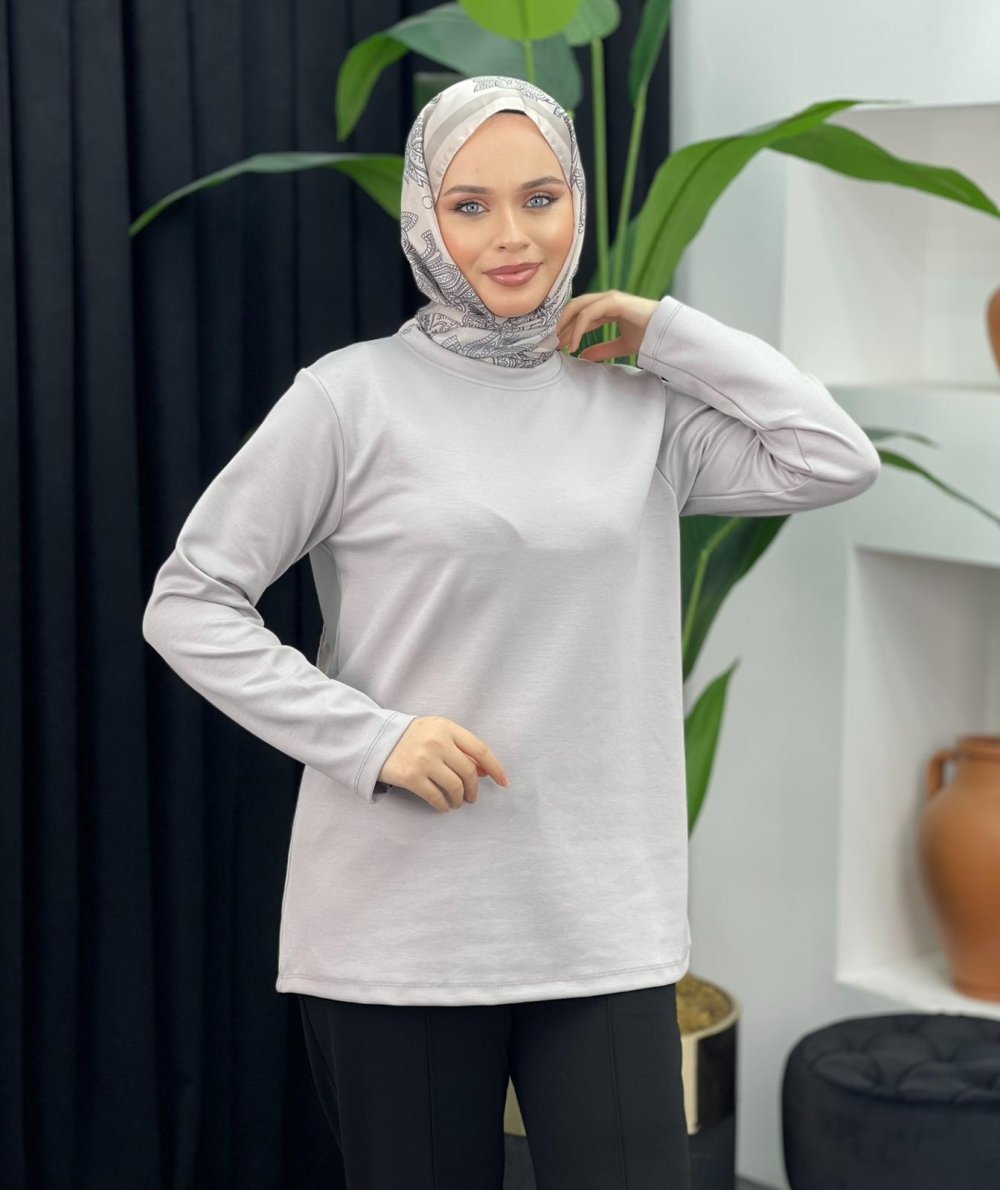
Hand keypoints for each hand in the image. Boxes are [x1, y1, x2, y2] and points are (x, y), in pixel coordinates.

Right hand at [377, 716, 509, 812]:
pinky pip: (436, 797)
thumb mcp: (438, 733)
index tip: (503, 782)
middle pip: (469, 772)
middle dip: (474, 789)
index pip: (480, 749)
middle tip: (472, 797)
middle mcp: (438, 742)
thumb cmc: (413, 737)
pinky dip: (444, 805)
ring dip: (460, 799)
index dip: (495, 768)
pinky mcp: (411, 777)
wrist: (376, 739)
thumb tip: (485, 771)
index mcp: (447, 728)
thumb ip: (461, 748)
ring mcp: (424, 759)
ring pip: (455, 787)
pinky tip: (444, 806)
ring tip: (458, 802)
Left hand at [555, 290, 659, 361]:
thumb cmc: (649, 336)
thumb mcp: (620, 346)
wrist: (666, 332)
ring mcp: (610, 298)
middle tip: (553, 344)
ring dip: (565, 326)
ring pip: (578, 307)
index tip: (558, 346)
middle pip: (574, 308)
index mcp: (608, 308)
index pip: (580, 314)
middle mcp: (606, 300)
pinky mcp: (614, 301)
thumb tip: (583, 356)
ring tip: (559, 345)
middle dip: (561, 325)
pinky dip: (578, 329)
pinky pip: (589, 314)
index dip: (567, 329)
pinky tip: (573, 344)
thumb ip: (602, 350)